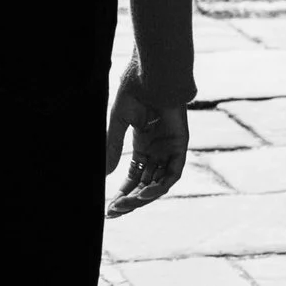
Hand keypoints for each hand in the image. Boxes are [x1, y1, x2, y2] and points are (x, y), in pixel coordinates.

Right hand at [106, 54, 188, 214]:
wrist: (152, 75)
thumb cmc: (135, 91)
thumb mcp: (119, 123)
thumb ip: (113, 147)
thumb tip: (104, 174)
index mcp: (143, 145)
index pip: (134, 177)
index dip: (123, 192)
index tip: (109, 207)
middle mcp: (157, 150)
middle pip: (146, 183)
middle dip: (130, 199)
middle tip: (114, 211)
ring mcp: (169, 148)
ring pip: (159, 182)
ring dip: (143, 196)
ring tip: (126, 204)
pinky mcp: (180, 145)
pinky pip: (173, 173)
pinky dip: (160, 185)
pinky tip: (144, 192)